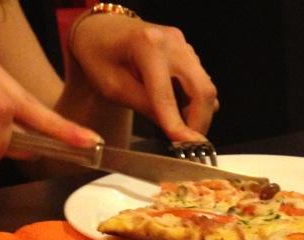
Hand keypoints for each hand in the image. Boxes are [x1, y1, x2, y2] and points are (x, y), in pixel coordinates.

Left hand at [68, 14, 218, 141]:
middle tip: (189, 143)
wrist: (98, 27)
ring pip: (206, 87)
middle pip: (203, 90)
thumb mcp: (113, 87)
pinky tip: (179, 108)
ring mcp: (182, 44)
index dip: (178, 126)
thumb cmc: (98, 54)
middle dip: (200, 122)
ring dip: (198, 112)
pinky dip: (194, 100)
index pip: (168, 96)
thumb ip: (145, 107)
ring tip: (180, 125)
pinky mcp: (187, 50)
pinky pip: (201, 81)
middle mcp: (171, 42)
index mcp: (147, 46)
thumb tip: (173, 130)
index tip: (188, 148)